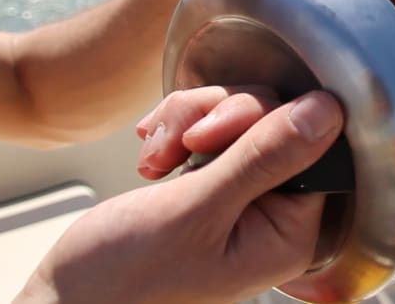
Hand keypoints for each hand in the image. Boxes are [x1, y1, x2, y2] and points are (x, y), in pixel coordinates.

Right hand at [16, 91, 342, 303]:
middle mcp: (276, 215)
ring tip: (155, 159)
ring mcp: (244, 199)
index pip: (311, 145)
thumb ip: (263, 157)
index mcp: (290, 233)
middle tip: (178, 146)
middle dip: (219, 119)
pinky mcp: (214, 186)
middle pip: (276, 123)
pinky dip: (179, 131)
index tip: (210, 134)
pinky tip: (152, 157)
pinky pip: (213, 130)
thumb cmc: (123, 279)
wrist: (65, 302)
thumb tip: (328, 110)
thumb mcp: (195, 212)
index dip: (265, 121)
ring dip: (192, 122)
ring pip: (241, 117)